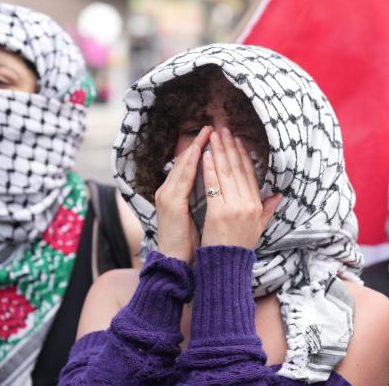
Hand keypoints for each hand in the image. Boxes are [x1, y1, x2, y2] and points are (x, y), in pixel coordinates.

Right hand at [155, 126, 211, 262]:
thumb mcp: (200, 217)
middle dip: (200, 143)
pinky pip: (182, 178)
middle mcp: (169, 190)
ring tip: (208, 132)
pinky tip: (201, 153)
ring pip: (182, 165)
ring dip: (196, 147)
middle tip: (213, 126)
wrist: (176, 262)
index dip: (202, 150)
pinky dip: (191, 164)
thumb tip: (221, 190)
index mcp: (176, 193)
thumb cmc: (190, 242)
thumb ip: (208, 200)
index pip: (189, 166)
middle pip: (185, 161)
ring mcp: (168, 195)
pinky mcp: (171, 202)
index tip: (216, 137)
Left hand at [200, 128, 281, 249]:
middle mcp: (248, 204)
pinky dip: (210, 169)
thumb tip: (278, 195)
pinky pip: (213, 185)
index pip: (250, 174)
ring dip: (219, 152)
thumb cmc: (239, 248)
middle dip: (230, 147)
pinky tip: (206, 155)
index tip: (237, 140)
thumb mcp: (259, 228)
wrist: (226, 266)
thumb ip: (268, 210)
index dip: (243, 156)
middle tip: (223, 129)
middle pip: (238, 169)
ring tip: (213, 136)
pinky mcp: (219, 212)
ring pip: (226, 173)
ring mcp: (234, 207)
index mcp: (257, 206)